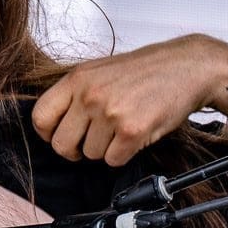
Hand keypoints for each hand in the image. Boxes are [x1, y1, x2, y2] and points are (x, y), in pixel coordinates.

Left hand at [31, 34, 227, 167]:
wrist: (187, 66)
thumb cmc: (145, 71)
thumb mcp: (100, 71)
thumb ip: (74, 94)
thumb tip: (53, 126)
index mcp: (77, 79)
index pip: (40, 117)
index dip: (48, 134)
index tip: (62, 135)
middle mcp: (90, 95)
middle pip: (61, 145)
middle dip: (76, 150)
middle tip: (94, 140)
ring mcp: (110, 113)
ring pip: (90, 155)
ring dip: (106, 149)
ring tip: (124, 127)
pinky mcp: (131, 131)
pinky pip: (113, 161)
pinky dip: (124, 154)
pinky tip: (136, 134)